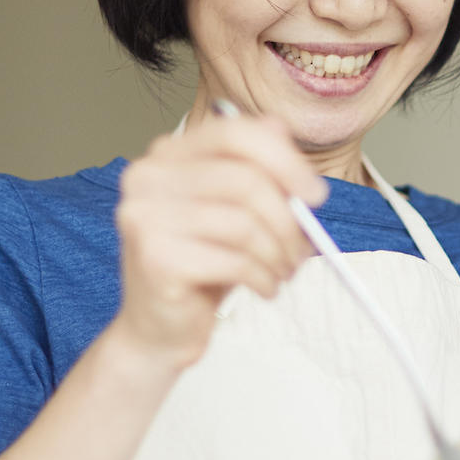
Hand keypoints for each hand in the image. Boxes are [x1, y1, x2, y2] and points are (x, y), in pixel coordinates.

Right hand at [111, 113, 326, 368]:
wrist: (157, 329)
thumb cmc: (201, 265)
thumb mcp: (233, 210)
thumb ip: (253, 166)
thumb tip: (281, 129)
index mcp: (166, 155)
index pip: (234, 132)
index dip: (284, 159)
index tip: (315, 194)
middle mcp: (146, 178)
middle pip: (246, 180)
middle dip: (287, 220)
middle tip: (301, 248)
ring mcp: (145, 217)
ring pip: (245, 224)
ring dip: (279, 254)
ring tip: (282, 272)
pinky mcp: (156, 259)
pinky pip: (235, 261)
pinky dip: (264, 278)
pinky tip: (264, 288)